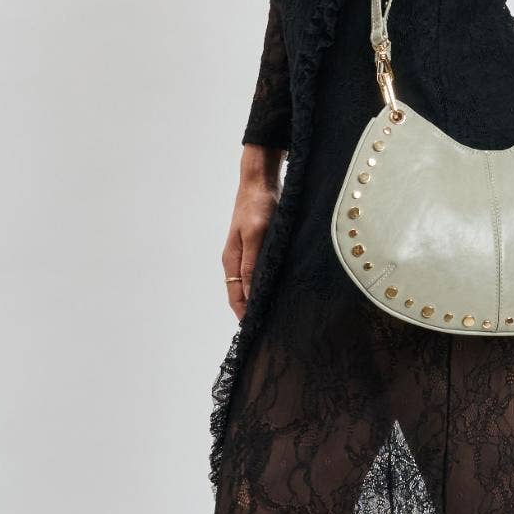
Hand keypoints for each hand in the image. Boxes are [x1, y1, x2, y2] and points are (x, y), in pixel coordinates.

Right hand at [223, 152, 281, 320]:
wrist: (260, 181)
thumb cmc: (257, 206)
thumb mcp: (255, 236)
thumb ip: (252, 265)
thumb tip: (250, 294)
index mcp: (232, 260)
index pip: (236, 298)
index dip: (244, 316)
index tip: (257, 332)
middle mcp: (237, 260)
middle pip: (242, 294)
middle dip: (252, 311)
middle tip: (271, 327)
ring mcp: (247, 252)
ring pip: (251, 284)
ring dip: (261, 298)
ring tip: (277, 313)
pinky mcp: (259, 245)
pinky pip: (260, 271)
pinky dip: (267, 283)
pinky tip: (281, 288)